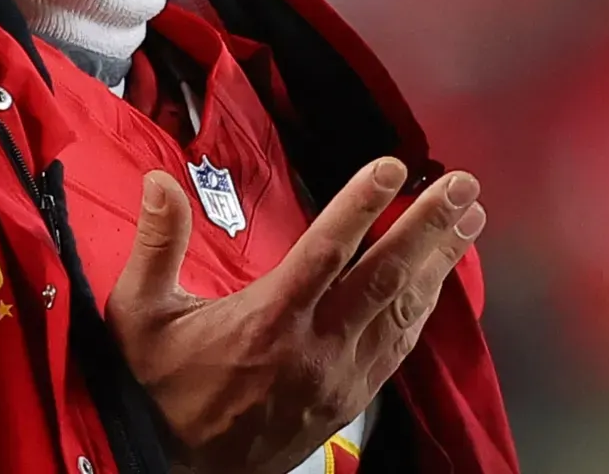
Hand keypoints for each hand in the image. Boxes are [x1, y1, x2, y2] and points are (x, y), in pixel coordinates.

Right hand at [105, 158, 484, 473]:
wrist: (187, 469)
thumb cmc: (161, 387)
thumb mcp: (140, 314)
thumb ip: (156, 245)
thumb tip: (161, 182)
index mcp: (267, 320)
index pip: (326, 252)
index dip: (360, 206)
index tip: (390, 166)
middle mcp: (315, 347)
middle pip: (385, 277)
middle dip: (428, 226)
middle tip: (461, 185)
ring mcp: (341, 375)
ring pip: (402, 310)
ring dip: (439, 261)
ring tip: (468, 217)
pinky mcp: (352, 396)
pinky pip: (399, 345)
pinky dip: (424, 306)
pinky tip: (439, 278)